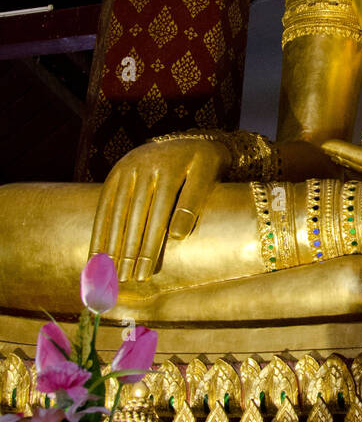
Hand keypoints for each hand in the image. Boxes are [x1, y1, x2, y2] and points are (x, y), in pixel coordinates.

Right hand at [89, 137, 229, 283]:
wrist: (187, 140)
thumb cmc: (202, 165)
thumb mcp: (207, 176)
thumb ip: (193, 203)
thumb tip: (178, 236)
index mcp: (169, 169)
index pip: (157, 215)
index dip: (149, 247)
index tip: (144, 274)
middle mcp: (144, 168)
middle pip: (134, 217)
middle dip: (128, 251)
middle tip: (125, 280)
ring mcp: (126, 169)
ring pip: (116, 213)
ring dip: (111, 245)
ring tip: (109, 273)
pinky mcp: (115, 173)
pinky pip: (103, 205)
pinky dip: (98, 231)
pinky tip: (95, 255)